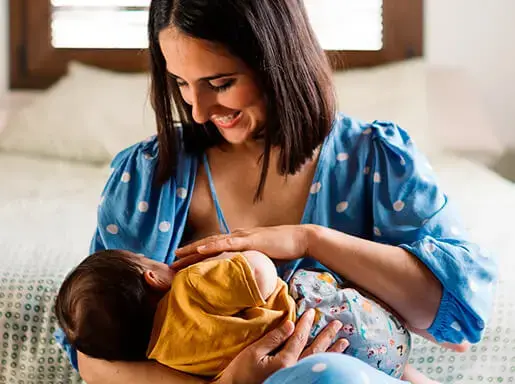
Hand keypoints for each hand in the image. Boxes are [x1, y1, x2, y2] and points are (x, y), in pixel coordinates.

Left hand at [174, 225, 309, 269]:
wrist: (300, 239)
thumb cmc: (285, 250)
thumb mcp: (264, 260)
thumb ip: (253, 266)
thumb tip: (246, 278)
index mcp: (240, 241)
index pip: (215, 248)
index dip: (198, 255)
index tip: (183, 263)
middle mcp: (237, 236)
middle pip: (208, 245)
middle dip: (189, 253)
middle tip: (172, 261)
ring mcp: (242, 237)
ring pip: (212, 243)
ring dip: (194, 249)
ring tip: (178, 255)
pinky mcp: (250, 240)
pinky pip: (227, 243)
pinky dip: (211, 246)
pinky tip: (199, 250)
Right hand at [214, 309, 347, 383]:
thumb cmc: (241, 373)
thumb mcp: (254, 352)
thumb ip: (274, 338)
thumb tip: (291, 324)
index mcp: (285, 362)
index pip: (300, 338)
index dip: (307, 324)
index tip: (313, 312)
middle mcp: (294, 371)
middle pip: (315, 351)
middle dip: (327, 336)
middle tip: (338, 324)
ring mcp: (295, 378)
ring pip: (317, 362)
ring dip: (332, 351)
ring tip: (344, 341)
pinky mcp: (292, 381)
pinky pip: (312, 370)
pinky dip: (324, 362)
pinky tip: (330, 359)